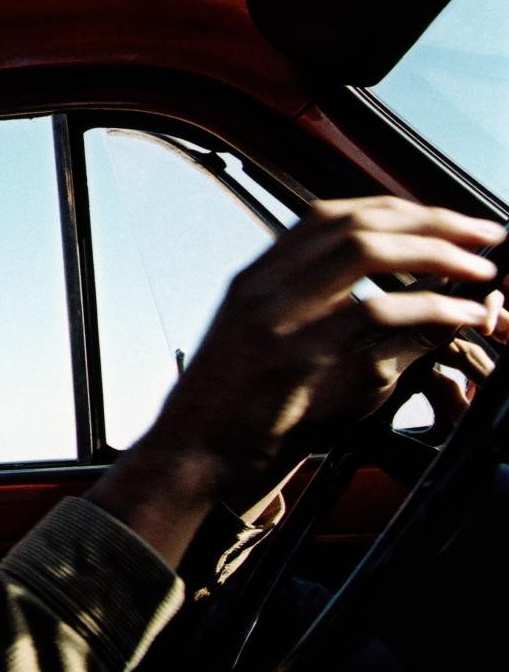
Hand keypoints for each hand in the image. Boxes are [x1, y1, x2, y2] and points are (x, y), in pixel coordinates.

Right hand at [94, 198, 503, 565]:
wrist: (193, 461)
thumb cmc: (244, 416)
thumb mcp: (288, 354)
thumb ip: (339, 321)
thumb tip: (426, 301)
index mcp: (255, 279)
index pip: (332, 216)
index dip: (400, 211)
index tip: (450, 223)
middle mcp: (260, 286)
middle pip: (356, 222)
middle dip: (433, 222)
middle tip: (486, 237)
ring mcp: (271, 316)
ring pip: (365, 252)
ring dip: (437, 255)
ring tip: (481, 273)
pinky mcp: (290, 354)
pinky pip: (373, 312)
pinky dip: (430, 306)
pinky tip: (462, 313)